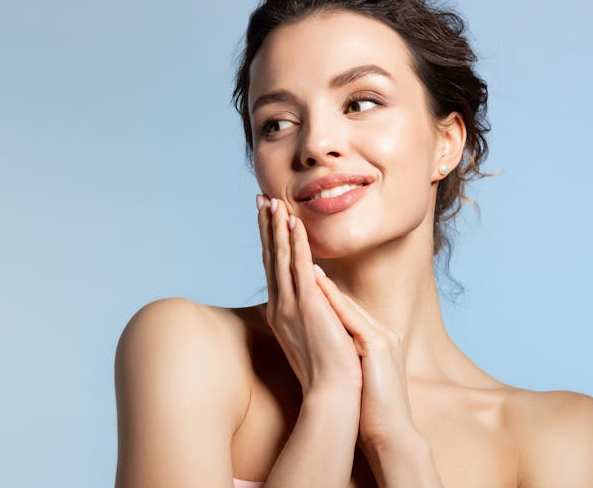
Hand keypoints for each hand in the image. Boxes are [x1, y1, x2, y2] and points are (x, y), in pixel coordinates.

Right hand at [256, 194, 361, 396]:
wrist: (332, 394)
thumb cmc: (328, 372)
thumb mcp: (314, 336)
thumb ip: (311, 314)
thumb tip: (316, 296)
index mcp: (281, 313)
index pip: (274, 268)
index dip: (269, 240)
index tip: (266, 217)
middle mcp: (279, 306)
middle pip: (270, 257)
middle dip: (266, 226)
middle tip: (260, 198)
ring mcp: (290, 306)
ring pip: (281, 258)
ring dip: (276, 228)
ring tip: (273, 201)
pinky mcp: (306, 307)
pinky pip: (300, 267)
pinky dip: (296, 243)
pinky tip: (294, 223)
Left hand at [312, 264, 420, 449]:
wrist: (388, 434)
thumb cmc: (368, 411)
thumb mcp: (355, 374)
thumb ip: (345, 355)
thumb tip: (322, 347)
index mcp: (376, 338)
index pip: (343, 308)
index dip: (319, 290)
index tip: (297, 271)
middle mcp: (381, 331)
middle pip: (342, 298)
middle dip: (316, 276)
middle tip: (296, 257)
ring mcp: (382, 335)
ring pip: (344, 301)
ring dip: (320, 277)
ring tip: (300, 255)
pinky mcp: (378, 344)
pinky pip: (349, 315)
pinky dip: (330, 297)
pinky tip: (312, 281)